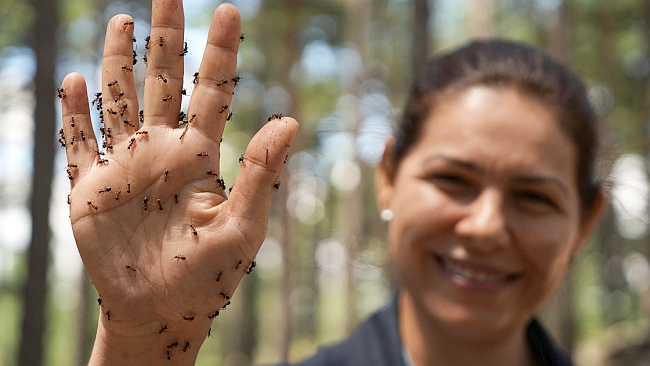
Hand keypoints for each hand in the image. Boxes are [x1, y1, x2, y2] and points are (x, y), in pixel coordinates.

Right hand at [59, 1, 296, 363]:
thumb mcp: (242, 226)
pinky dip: (74, 113)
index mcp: (200, 156)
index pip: (213, 91)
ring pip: (120, 99)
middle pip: (164, 81)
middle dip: (166, 38)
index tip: (228, 11)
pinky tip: (74, 82)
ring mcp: (125, 165)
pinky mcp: (90, 188)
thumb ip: (262, 174)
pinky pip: (78, 142)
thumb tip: (291, 121)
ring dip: (118, 62)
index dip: (219, 52)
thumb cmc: (208, 275)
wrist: (161, 310)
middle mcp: (162, 150)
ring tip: (122, 22)